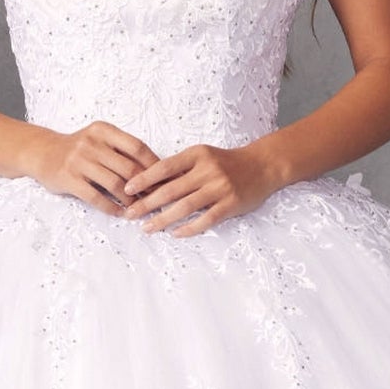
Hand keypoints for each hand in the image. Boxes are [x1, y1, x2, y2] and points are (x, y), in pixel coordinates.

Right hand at [30, 121, 159, 214]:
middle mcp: (91, 144)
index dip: (154, 164)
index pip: (136, 147)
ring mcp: (79, 161)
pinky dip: (111, 207)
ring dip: (130, 200)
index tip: (164, 178)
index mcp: (103, 131)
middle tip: (156, 198)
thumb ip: (121, 149)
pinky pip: (96, 197)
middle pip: (128, 168)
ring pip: (115, 184)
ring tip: (138, 208)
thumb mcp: (99, 139)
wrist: (43, 153)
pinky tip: (119, 213)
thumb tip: (154, 169)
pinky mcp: (69, 179)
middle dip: (146, 186)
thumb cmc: (78, 149)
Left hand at [122, 143, 280, 235]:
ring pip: (185, 207)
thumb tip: (148, 183)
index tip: (126, 189)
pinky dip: (188, 228)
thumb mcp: (203, 157)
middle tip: (129, 214)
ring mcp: (220, 188)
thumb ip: (180, 169)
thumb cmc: (226, 163)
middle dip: (146, 204)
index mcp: (197, 155)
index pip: (164, 167)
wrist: (262, 166)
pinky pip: (205, 220)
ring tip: (147, 228)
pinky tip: (175, 233)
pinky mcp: (231, 205)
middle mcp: (208, 170)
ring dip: (163, 219)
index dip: (144, 179)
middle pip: (171, 190)